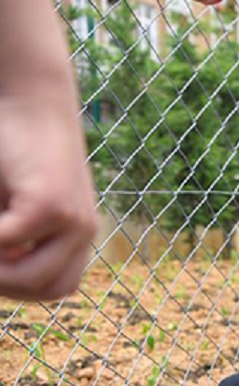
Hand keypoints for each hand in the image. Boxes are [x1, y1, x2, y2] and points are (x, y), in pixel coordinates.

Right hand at [0, 96, 97, 299]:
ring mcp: (72, 219)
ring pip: (30, 276)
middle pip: (49, 288)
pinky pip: (7, 242)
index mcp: (78, 232)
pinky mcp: (49, 204)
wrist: (30, 97)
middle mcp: (84, 229)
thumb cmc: (12, 145)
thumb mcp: (13, 201)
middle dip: (7, 284)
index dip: (22, 287)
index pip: (58, 285)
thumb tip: (10, 259)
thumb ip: (14, 234)